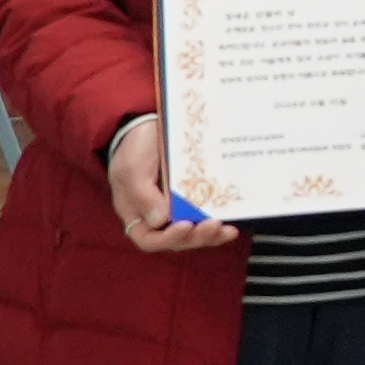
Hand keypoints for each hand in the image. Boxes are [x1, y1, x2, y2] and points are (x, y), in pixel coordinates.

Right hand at [104, 116, 229, 253]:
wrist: (147, 124)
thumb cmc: (134, 147)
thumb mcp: (131, 168)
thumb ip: (142, 194)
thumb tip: (160, 220)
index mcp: (136, 213)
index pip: (149, 239)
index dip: (168, 239)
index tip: (185, 226)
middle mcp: (157, 215)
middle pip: (177, 239)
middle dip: (197, 237)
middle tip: (213, 225)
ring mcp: (176, 207)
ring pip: (195, 232)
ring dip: (211, 234)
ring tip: (227, 229)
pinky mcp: (193, 197)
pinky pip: (205, 214)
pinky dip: (218, 220)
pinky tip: (233, 218)